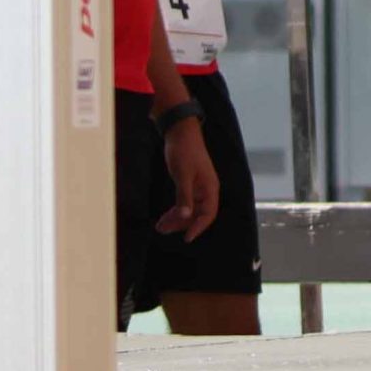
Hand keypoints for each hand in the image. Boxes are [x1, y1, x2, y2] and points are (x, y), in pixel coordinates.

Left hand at [157, 118, 219, 241]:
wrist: (180, 132)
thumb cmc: (184, 152)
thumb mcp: (183, 175)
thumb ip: (184, 196)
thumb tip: (185, 216)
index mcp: (210, 187)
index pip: (208, 214)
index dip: (198, 227)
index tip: (186, 238)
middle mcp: (206, 189)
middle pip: (197, 214)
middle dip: (181, 224)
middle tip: (163, 230)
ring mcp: (198, 187)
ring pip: (189, 209)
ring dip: (176, 219)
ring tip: (160, 226)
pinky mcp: (189, 184)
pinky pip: (184, 202)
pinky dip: (175, 210)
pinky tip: (165, 216)